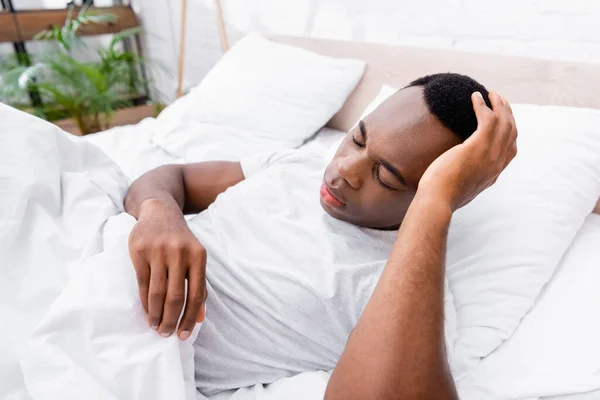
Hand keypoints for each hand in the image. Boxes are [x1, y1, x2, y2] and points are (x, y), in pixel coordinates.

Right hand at [128, 199, 206, 339]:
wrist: (160, 213)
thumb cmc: (181, 242)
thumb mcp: (195, 259)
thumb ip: (199, 286)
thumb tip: (200, 318)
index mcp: (198, 256)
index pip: (197, 294)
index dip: (190, 318)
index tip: (184, 335)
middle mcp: (180, 253)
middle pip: (175, 296)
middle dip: (170, 320)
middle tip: (166, 334)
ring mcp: (159, 251)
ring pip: (157, 292)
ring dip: (155, 314)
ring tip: (155, 326)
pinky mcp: (139, 250)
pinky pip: (142, 283)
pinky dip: (144, 302)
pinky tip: (147, 311)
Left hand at [419, 91, 517, 210]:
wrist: (437, 201)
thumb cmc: (441, 196)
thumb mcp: (461, 188)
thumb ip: (466, 178)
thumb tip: (458, 174)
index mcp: (493, 173)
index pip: (511, 149)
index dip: (509, 130)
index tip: (503, 118)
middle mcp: (496, 163)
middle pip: (511, 131)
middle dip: (507, 112)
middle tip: (498, 99)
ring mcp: (489, 155)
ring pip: (503, 122)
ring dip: (498, 104)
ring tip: (490, 93)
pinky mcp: (477, 147)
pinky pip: (487, 119)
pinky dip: (482, 105)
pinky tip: (476, 97)